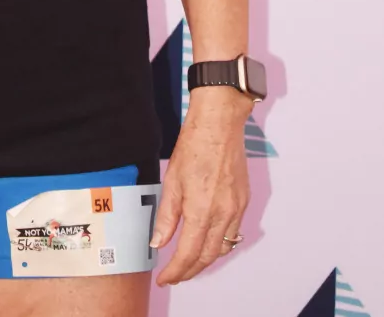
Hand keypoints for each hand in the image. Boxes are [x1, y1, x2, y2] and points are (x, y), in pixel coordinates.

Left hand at [152, 89, 250, 285]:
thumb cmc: (193, 146)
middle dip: (190, 271)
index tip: (165, 278)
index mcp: (202, 210)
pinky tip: (207, 241)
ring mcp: (237, 209)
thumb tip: (159, 242)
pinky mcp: (243, 201)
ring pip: (222, 248)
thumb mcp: (172, 180)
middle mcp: (223, 214)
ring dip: (205, 260)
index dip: (176, 271)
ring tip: (188, 263)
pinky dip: (218, 244)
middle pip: (207, 257)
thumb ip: (167, 215)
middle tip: (174, 275)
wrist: (220, 124)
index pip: (189, 254)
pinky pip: (232, 233)